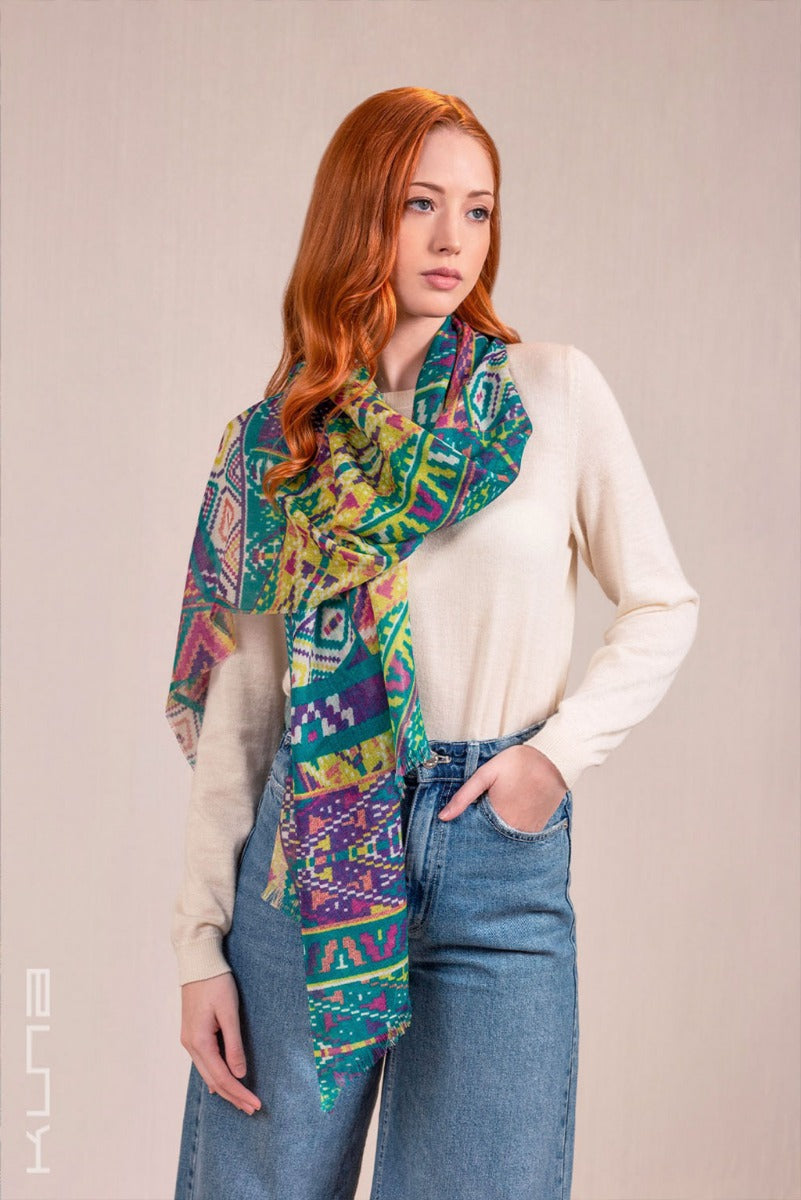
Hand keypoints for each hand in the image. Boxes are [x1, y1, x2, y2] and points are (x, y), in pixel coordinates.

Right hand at [180, 972, 261, 1115]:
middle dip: (233, 1096)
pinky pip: (204, 1062)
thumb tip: (239, 1074)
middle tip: (253, 1108)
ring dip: (225, 1088)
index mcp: (199, 1042)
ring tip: (242, 1099)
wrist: (198, 963)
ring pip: (208, 1073)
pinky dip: (216, 1075)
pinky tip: (223, 1081)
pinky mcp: (192, 1033)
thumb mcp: (229, 1012)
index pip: (222, 1077)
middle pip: (213, 1080)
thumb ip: (234, 1045)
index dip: (239, 1093)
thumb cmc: (216, 983)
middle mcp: (191, 1045)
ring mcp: (189, 1040)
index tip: (256, 1104)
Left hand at [438, 744, 567, 832]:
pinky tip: (511, 813)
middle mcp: (514, 830)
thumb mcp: (486, 774)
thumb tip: (443, 817)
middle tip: (483, 816)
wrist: (553, 758)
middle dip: (483, 831)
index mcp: (498, 818)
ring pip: (506, 838)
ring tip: (499, 811)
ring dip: (498, 831)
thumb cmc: (519, 762)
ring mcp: (529, 831)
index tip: (465, 821)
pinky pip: (521, 835)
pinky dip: (513, 828)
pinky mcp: (539, 827)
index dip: (468, 829)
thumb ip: (464, 796)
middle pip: (491, 838)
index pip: (476, 835)